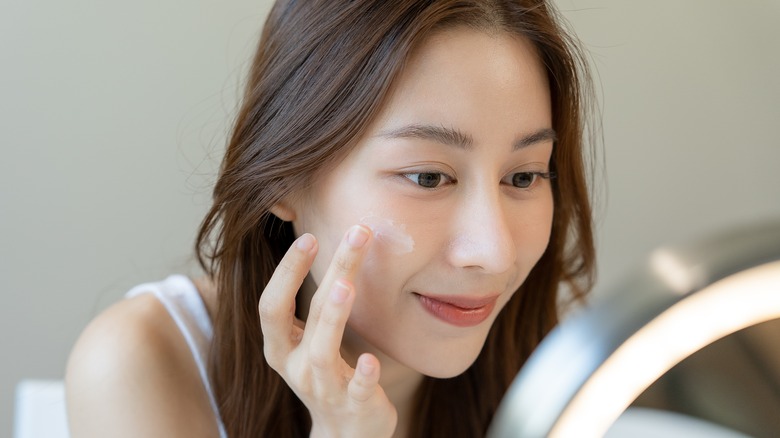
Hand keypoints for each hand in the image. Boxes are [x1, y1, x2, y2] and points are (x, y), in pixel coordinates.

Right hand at [258, 225, 397, 437]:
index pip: (272, 305)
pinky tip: (370, 360)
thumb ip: (315, 303)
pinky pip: (355, 390)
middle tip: (355, 233)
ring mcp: (323, 388)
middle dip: (329, 271)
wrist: (344, 435)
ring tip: (345, 285)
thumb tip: (328, 243)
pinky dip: (361, 374)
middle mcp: (295, 366)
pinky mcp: (354, 405)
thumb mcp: (310, 340)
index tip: (310, 237)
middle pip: (306, 315)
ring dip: (332, 317)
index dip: (287, 272)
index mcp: (281, 347)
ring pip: (321, 352)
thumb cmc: (327, 374)